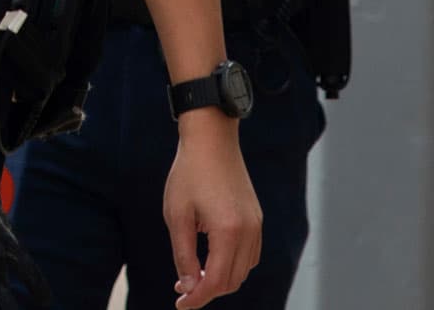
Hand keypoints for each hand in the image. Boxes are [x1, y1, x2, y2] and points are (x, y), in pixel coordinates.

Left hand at [161, 113, 260, 307]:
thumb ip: (184, 255)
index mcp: (228, 231)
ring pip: (243, 270)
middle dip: (208, 291)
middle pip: (232, 281)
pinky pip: (250, 255)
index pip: (216, 281)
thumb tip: (189, 287)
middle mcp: (249, 231)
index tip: (180, 304)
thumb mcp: (177, 215)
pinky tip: (212, 260)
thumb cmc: (189, 174)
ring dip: (221, 280)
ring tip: (195, 276)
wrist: (211, 140)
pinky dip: (233, 265)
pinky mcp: (257, 218)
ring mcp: (256, 224)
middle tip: (182, 290)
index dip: (197, 298)